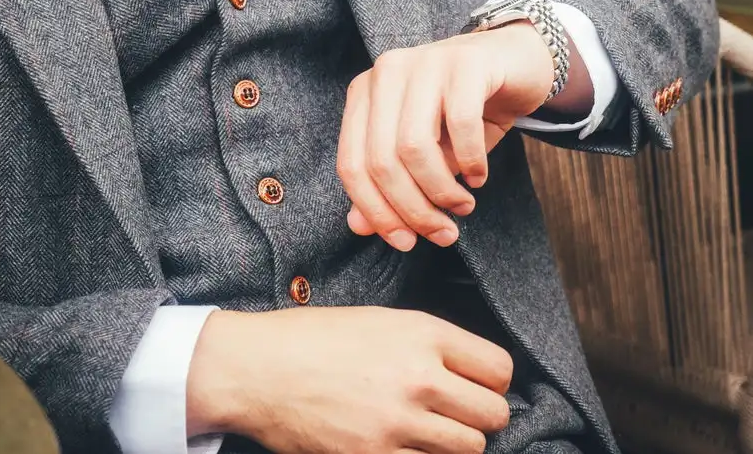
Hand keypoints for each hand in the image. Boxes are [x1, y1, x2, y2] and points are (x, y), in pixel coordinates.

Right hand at [187, 306, 512, 453]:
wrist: (260, 368)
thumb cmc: (316, 337)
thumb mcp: (380, 320)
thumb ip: (429, 343)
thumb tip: (469, 371)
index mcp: (422, 333)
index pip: (499, 368)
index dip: (494, 379)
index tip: (482, 385)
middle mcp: (419, 377)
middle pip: (494, 413)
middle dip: (482, 415)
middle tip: (459, 412)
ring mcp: (399, 424)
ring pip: (470, 448)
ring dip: (456, 442)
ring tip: (431, 430)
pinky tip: (402, 444)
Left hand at [337, 23, 553, 251]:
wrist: (515, 63)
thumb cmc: (464, 111)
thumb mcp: (425, 153)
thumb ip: (388, 185)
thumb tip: (358, 226)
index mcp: (365, 93)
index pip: (351, 164)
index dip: (375, 212)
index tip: (406, 242)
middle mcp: (386, 72)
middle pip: (381, 160)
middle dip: (413, 209)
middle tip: (443, 233)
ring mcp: (424, 61)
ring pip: (414, 146)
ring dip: (441, 190)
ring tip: (462, 206)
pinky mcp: (464, 61)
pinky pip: (460, 123)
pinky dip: (471, 160)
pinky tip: (478, 176)